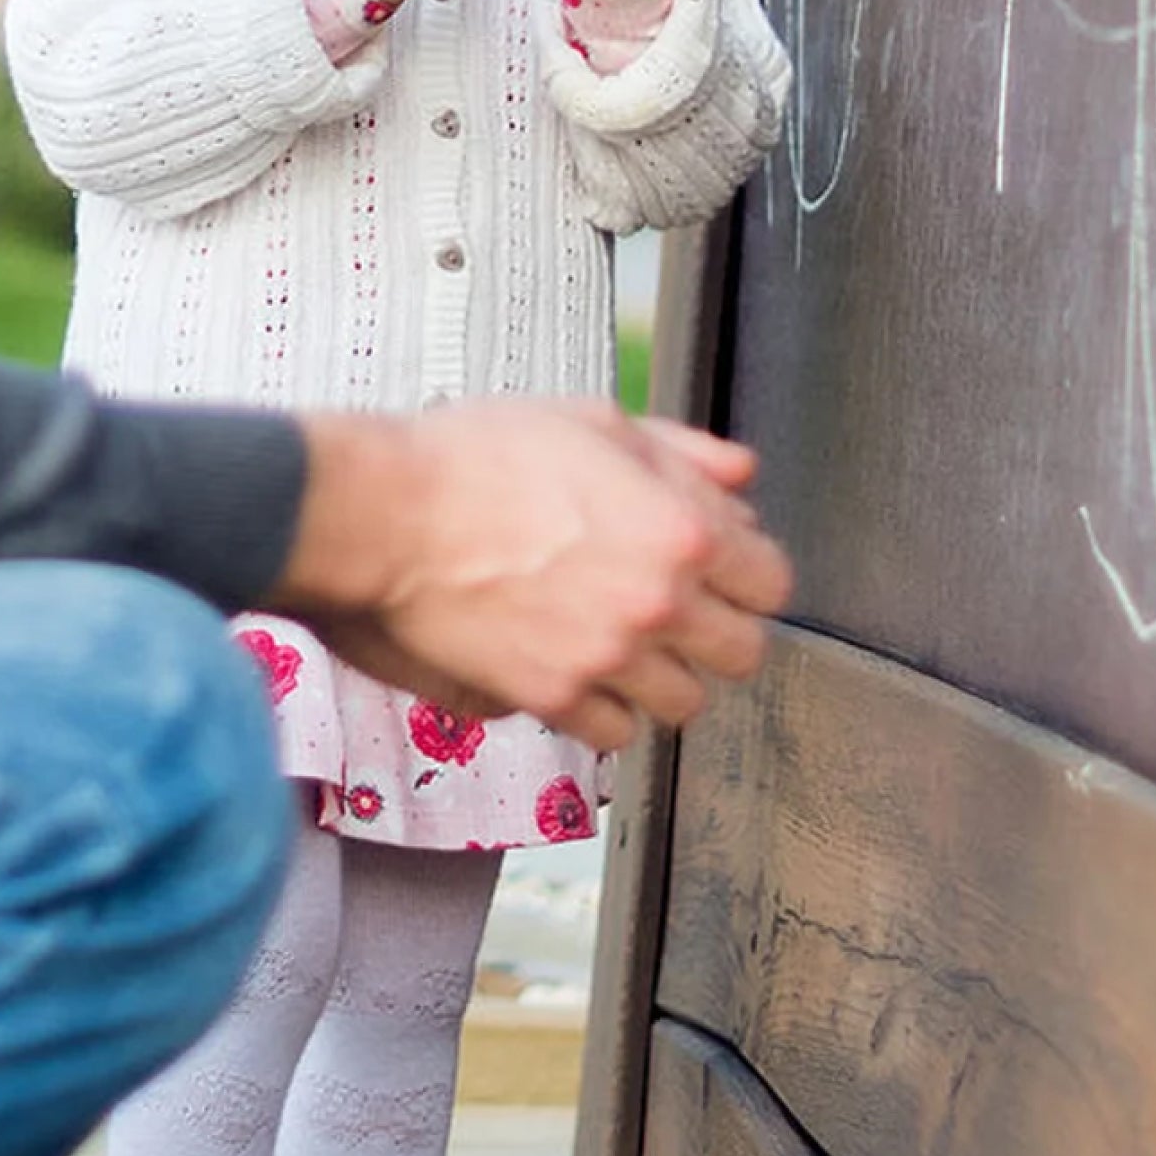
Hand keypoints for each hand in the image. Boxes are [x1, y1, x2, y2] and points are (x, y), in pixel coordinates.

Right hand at [277, 400, 790, 749]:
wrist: (383, 513)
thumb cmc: (474, 455)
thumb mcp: (589, 422)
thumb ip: (680, 452)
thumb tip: (741, 474)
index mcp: (681, 528)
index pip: (772, 581)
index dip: (746, 570)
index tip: (719, 568)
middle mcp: (658, 602)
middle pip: (743, 653)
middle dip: (715, 629)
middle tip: (673, 610)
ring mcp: (607, 657)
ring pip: (685, 703)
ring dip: (661, 675)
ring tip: (621, 643)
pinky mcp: (553, 697)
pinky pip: (616, 733)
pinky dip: (602, 708)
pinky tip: (576, 669)